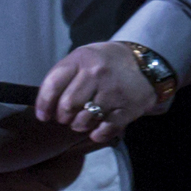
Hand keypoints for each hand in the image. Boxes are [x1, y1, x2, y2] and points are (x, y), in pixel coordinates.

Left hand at [35, 42, 157, 145]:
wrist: (147, 65)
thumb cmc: (107, 63)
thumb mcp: (84, 57)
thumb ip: (64, 76)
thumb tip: (44, 104)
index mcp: (82, 59)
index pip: (53, 84)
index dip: (43, 104)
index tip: (43, 115)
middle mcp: (97, 73)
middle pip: (67, 105)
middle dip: (62, 116)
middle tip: (66, 116)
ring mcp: (113, 92)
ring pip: (83, 120)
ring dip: (78, 125)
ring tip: (82, 119)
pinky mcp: (128, 109)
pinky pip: (103, 130)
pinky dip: (96, 133)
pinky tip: (97, 127)